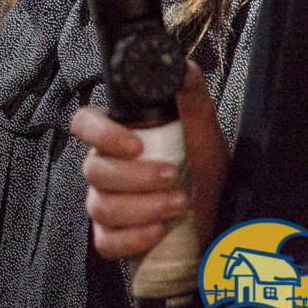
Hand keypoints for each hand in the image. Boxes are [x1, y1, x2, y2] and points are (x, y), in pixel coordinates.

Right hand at [71, 62, 227, 259]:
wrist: (223, 219)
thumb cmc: (207, 174)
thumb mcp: (204, 133)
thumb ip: (192, 97)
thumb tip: (182, 67)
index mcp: (119, 137)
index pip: (83, 124)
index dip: (100, 134)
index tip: (135, 144)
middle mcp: (107, 168)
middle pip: (93, 170)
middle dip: (137, 177)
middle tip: (173, 176)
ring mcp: (106, 203)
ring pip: (100, 206)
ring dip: (142, 207)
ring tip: (177, 204)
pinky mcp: (113, 237)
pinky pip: (104, 241)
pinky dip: (132, 238)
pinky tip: (158, 232)